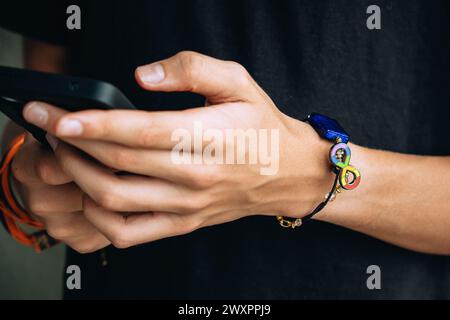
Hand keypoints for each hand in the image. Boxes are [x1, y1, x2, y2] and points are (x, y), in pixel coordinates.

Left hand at [24, 51, 333, 248]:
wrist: (287, 172)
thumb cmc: (261, 126)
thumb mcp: (238, 81)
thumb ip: (191, 68)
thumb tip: (143, 75)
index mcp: (208, 136)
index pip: (140, 132)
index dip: (94, 124)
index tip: (59, 117)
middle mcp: (195, 176)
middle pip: (118, 164)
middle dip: (72, 146)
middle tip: (49, 128)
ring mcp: (187, 206)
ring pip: (116, 200)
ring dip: (79, 178)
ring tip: (65, 156)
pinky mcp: (183, 224)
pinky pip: (129, 233)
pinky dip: (98, 219)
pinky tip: (90, 197)